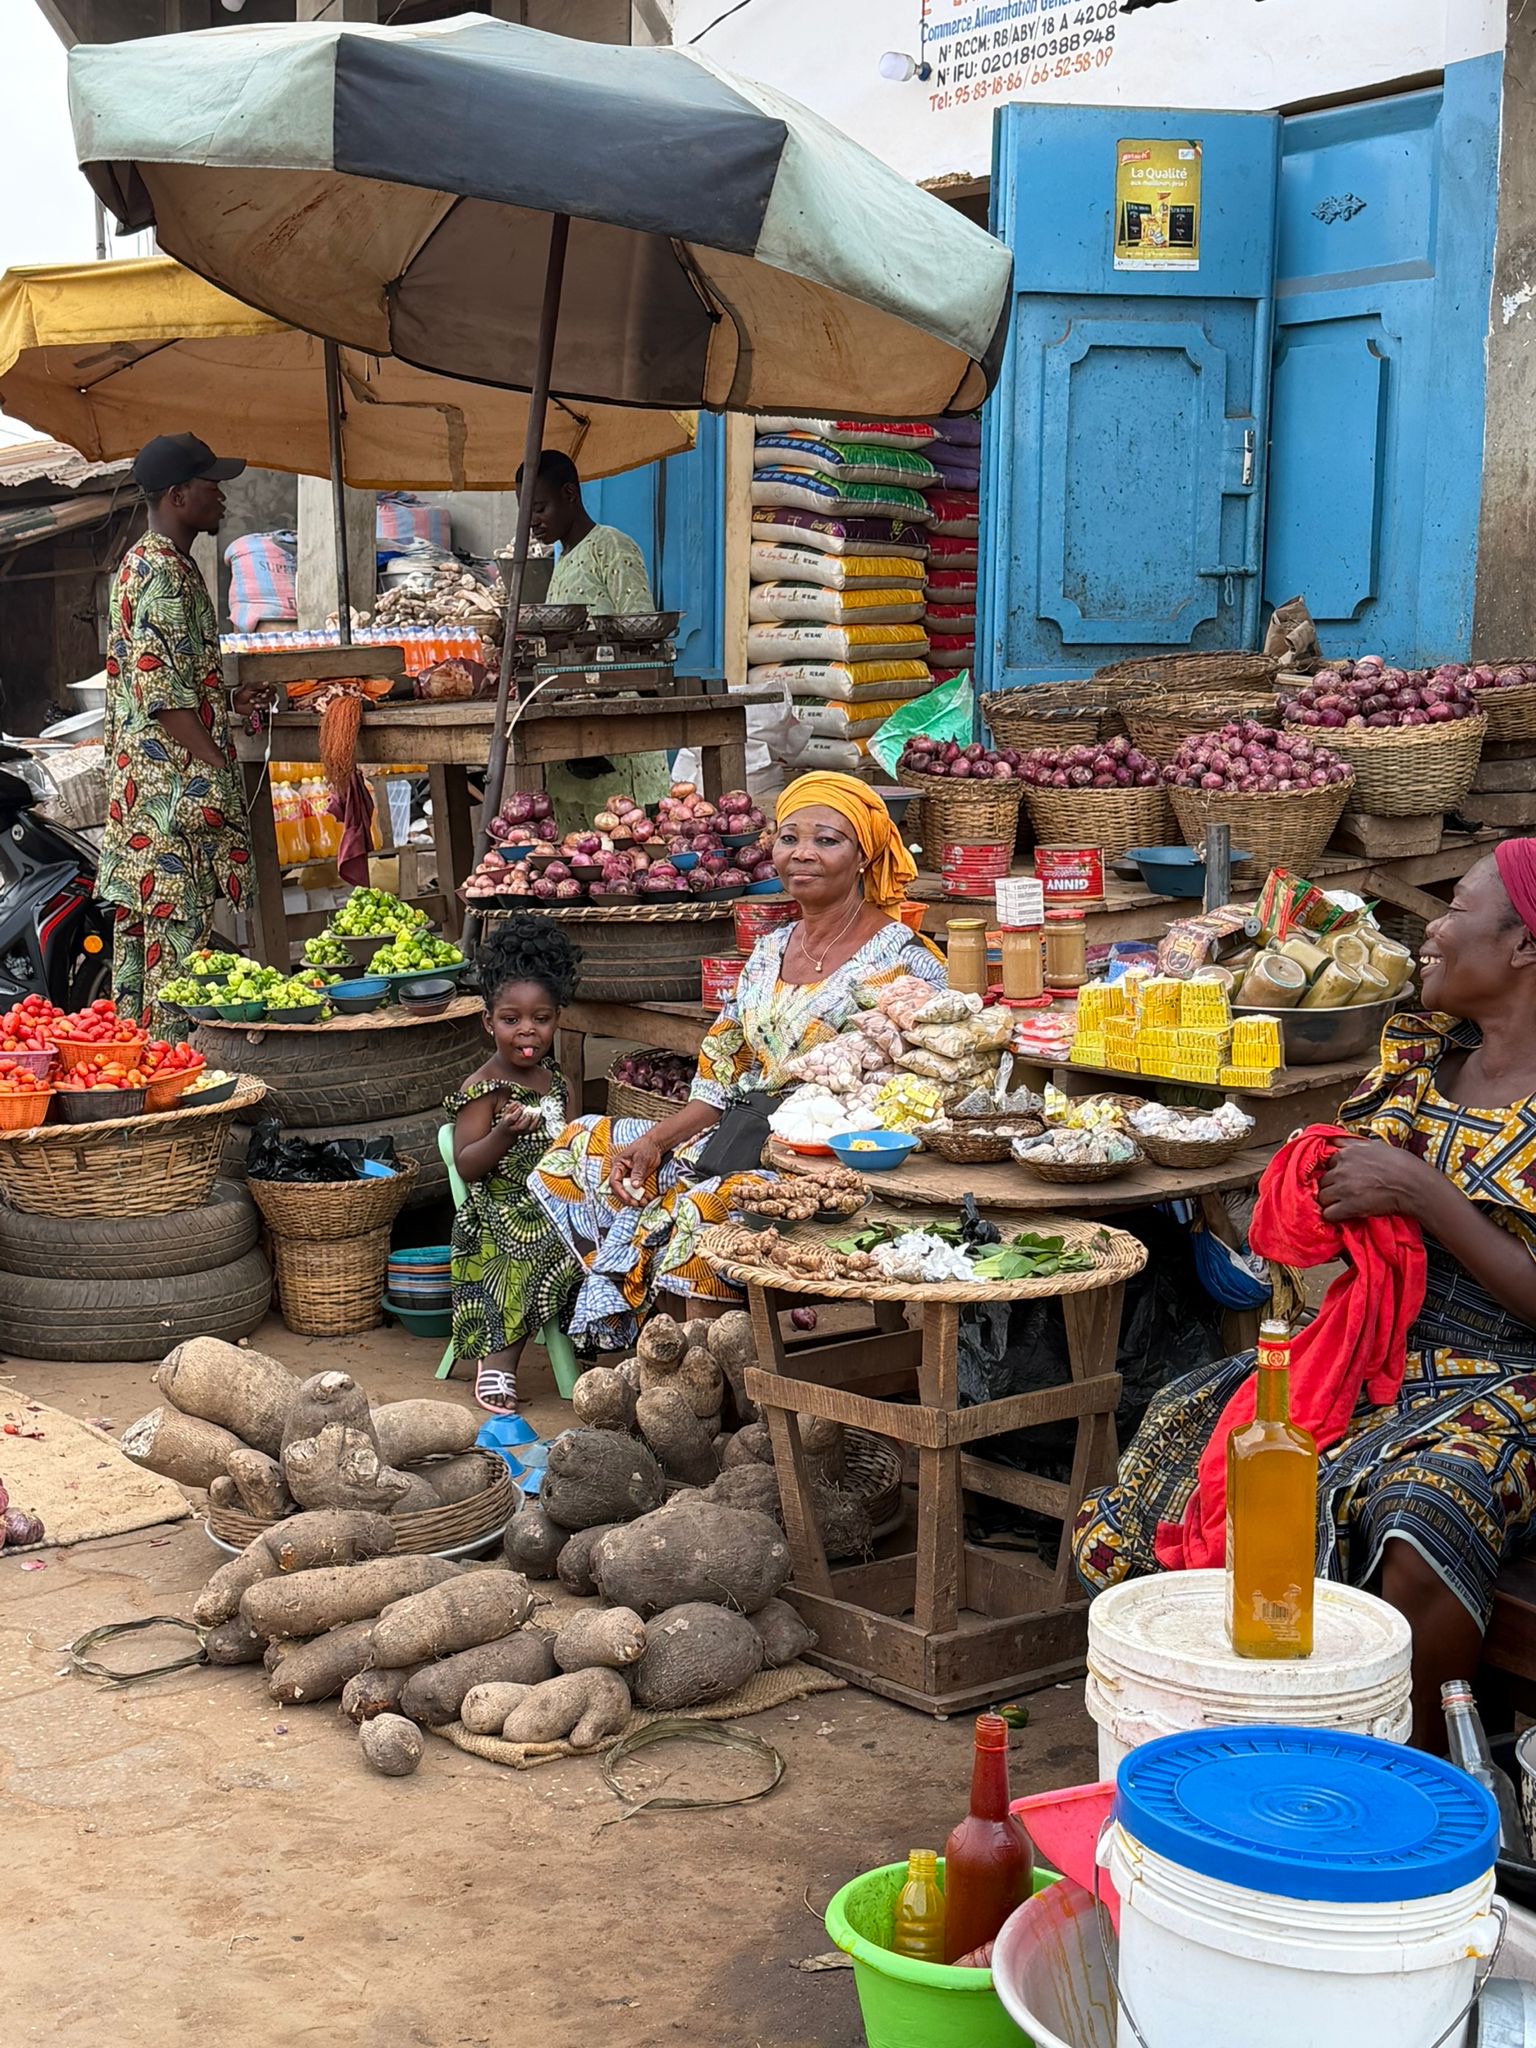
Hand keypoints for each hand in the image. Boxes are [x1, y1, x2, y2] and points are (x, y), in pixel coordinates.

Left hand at [232, 682, 275, 719]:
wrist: (235, 704)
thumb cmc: (240, 694)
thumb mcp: (248, 687)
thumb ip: (258, 685)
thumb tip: (266, 683)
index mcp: (262, 687)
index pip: (272, 688)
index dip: (270, 692)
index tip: (264, 694)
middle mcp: (264, 694)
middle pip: (271, 697)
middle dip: (263, 698)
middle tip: (257, 698)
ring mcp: (264, 701)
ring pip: (269, 703)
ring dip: (261, 703)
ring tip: (253, 702)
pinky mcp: (262, 707)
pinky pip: (266, 709)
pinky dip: (261, 708)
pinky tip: (256, 707)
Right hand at [496, 1098, 541, 1133]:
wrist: (509, 1132)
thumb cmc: (508, 1119)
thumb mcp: (506, 1112)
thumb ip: (512, 1106)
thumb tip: (519, 1103)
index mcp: (507, 1123)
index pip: (512, 1119)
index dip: (518, 1112)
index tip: (521, 1107)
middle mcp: (515, 1129)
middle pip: (521, 1126)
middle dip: (526, 1118)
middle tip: (529, 1112)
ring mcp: (522, 1132)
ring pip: (530, 1128)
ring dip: (534, 1120)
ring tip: (537, 1113)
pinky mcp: (529, 1132)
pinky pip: (535, 1128)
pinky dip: (539, 1122)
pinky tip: (539, 1116)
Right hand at [606, 1130, 662, 1207]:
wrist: (654, 1145)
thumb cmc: (646, 1148)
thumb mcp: (642, 1159)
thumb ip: (638, 1172)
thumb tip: (635, 1186)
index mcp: (618, 1165)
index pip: (614, 1181)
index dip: (620, 1191)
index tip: (628, 1198)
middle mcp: (620, 1172)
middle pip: (619, 1189)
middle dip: (627, 1198)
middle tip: (636, 1203)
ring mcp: (627, 1177)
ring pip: (627, 1191)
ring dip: (634, 1198)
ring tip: (644, 1202)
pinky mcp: (635, 1180)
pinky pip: (635, 1190)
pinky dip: (640, 1195)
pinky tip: (647, 1198)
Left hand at [1317, 1137, 1437, 1223]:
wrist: (1414, 1184)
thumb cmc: (1401, 1164)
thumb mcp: (1375, 1146)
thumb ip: (1352, 1144)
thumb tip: (1336, 1141)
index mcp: (1347, 1153)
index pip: (1327, 1164)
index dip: (1335, 1173)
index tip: (1343, 1179)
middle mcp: (1341, 1169)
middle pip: (1323, 1181)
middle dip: (1332, 1187)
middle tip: (1345, 1193)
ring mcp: (1343, 1188)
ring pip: (1322, 1197)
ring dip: (1331, 1202)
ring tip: (1344, 1204)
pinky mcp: (1348, 1206)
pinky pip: (1329, 1214)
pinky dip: (1334, 1216)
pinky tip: (1344, 1214)